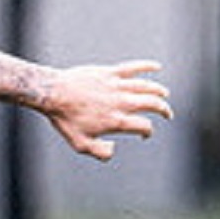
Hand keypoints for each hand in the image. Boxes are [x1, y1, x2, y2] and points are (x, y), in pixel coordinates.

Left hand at [41, 60, 171, 160]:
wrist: (52, 93)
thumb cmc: (65, 119)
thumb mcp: (80, 144)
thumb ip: (99, 152)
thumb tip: (113, 150)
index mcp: (116, 121)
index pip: (144, 126)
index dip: (148, 132)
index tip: (145, 134)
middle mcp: (120, 103)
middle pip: (152, 104)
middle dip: (163, 110)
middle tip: (167, 113)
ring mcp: (116, 86)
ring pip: (146, 86)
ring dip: (158, 91)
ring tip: (164, 95)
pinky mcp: (110, 72)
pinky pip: (133, 67)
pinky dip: (147, 66)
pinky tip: (156, 67)